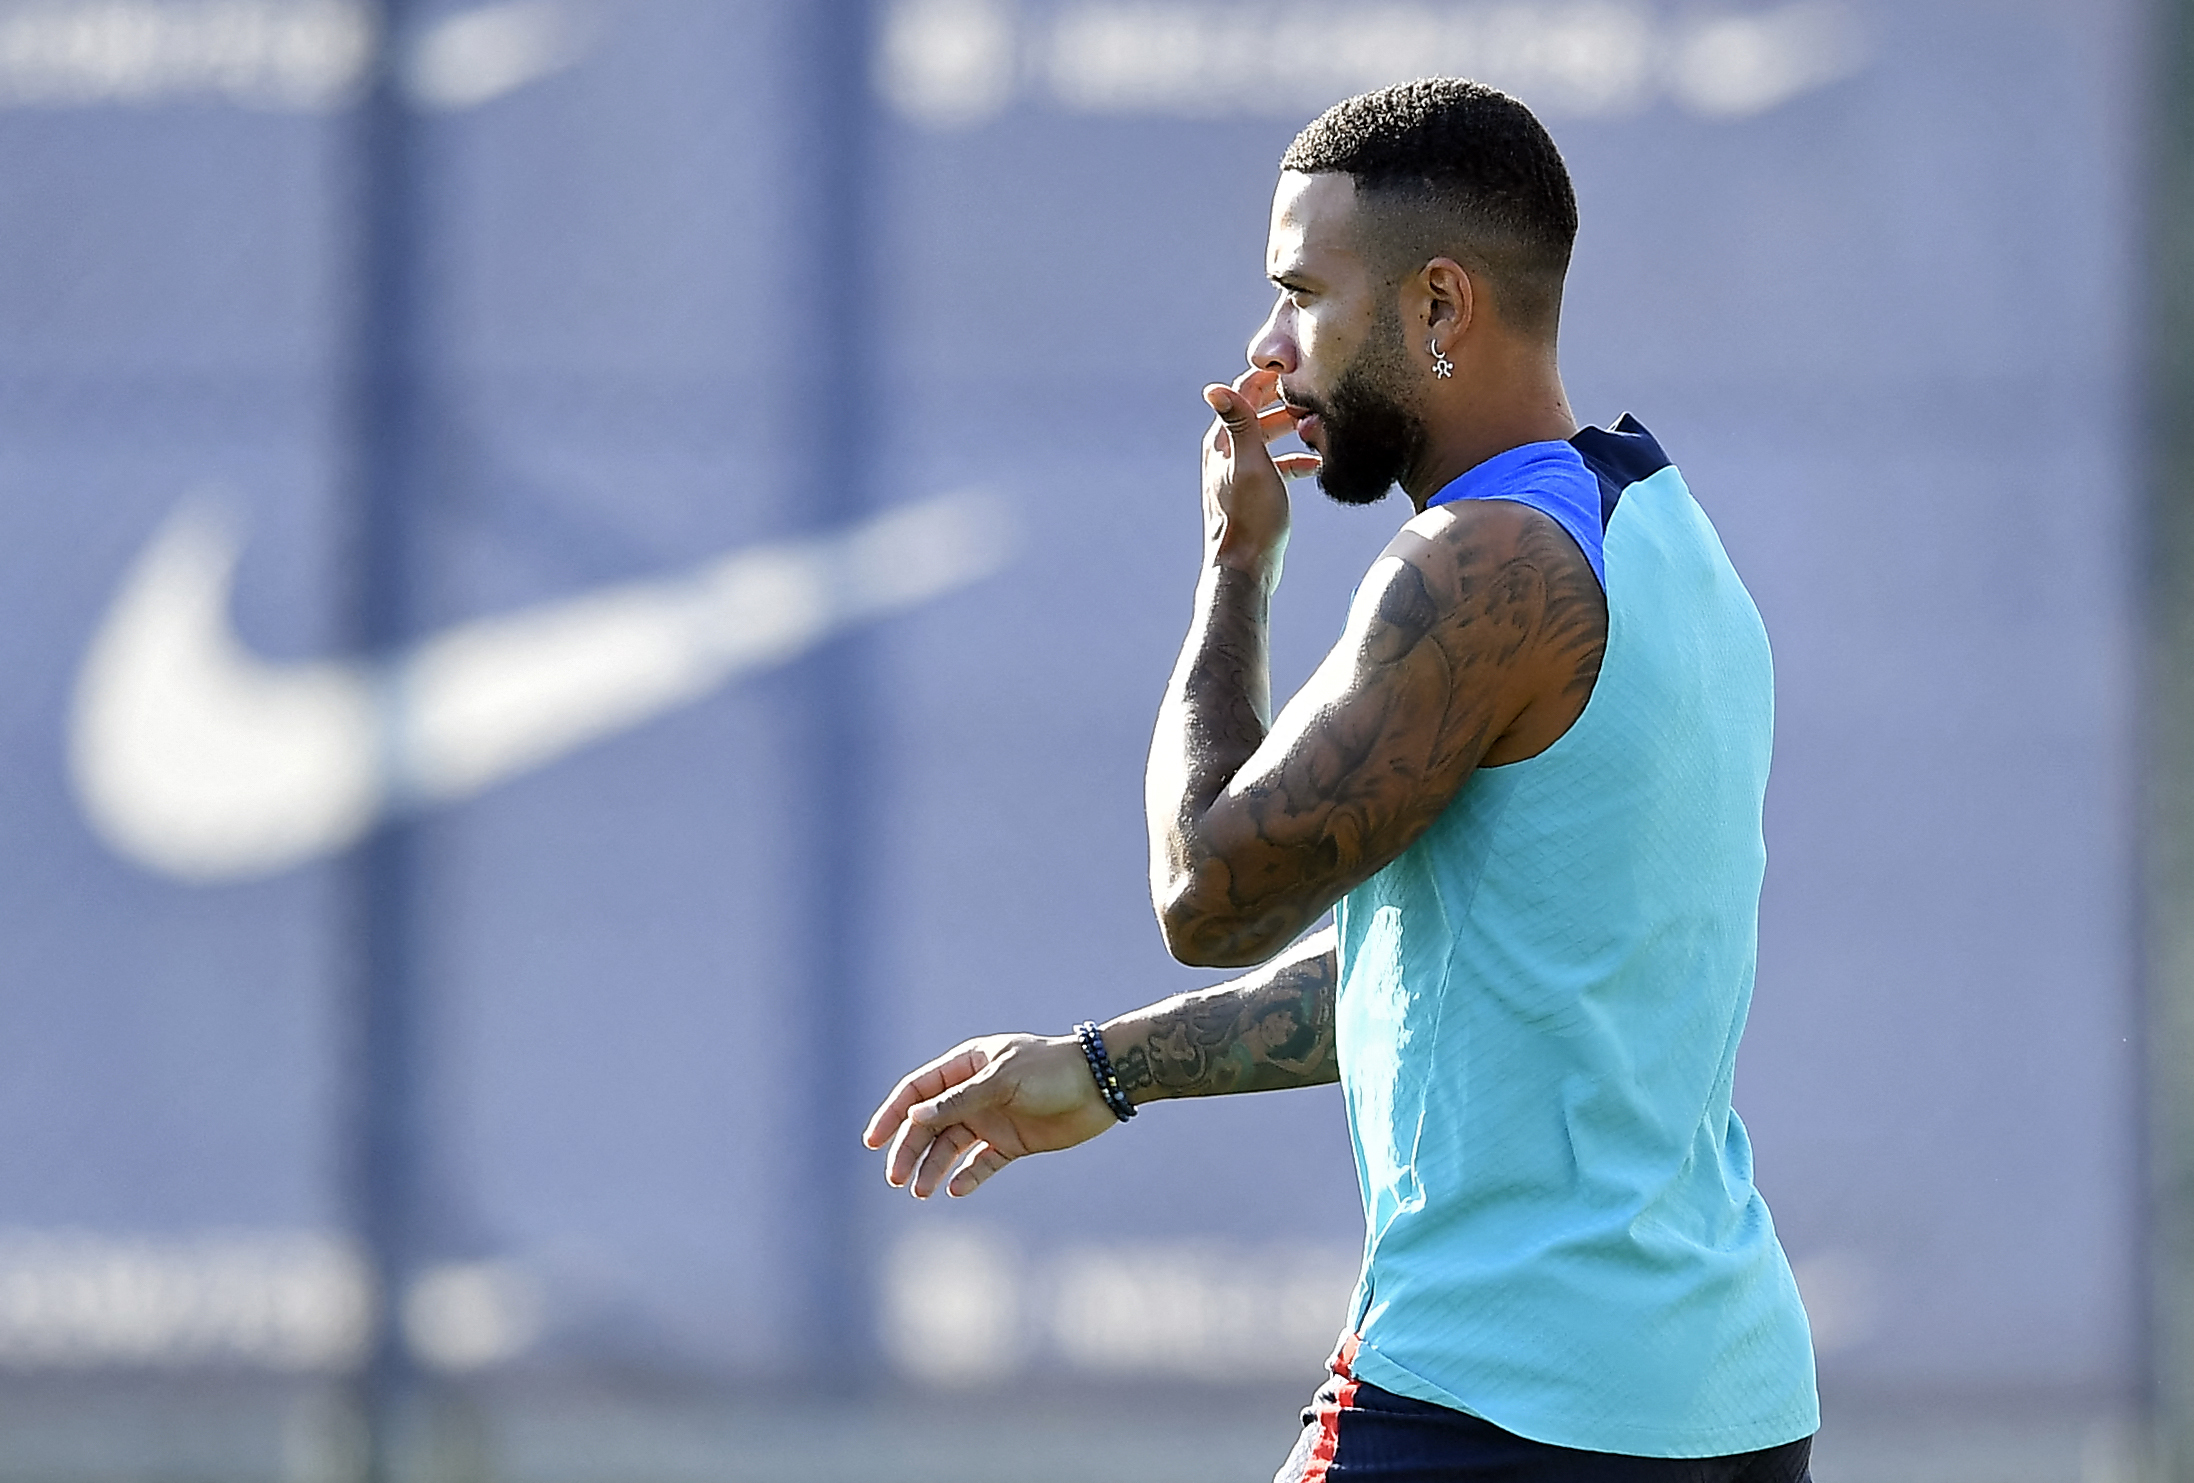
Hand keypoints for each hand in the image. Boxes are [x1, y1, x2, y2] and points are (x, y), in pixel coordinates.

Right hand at [861, 1034, 1119, 1197]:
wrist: (1102, 1085)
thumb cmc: (1051, 1071)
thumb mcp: (1002, 1081)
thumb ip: (959, 1100)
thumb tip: (915, 1118)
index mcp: (966, 1066)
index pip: (917, 1091)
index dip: (892, 1114)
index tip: (872, 1141)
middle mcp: (974, 1094)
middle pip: (929, 1125)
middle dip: (909, 1151)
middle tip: (896, 1179)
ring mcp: (992, 1119)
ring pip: (951, 1148)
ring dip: (933, 1168)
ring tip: (922, 1192)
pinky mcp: (1012, 1143)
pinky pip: (981, 1164)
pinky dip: (967, 1178)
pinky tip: (955, 1191)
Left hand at [1200, 367, 1319, 592]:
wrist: (1246, 568)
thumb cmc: (1250, 517)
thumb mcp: (1250, 464)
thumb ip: (1238, 424)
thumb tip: (1213, 387)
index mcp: (1223, 441)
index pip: (1245, 393)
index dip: (1270, 375)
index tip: (1300, 364)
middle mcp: (1228, 452)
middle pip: (1259, 412)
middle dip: (1287, 401)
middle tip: (1318, 394)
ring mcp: (1241, 471)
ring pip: (1270, 438)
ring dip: (1294, 429)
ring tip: (1321, 426)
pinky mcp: (1255, 490)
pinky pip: (1277, 464)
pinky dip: (1296, 460)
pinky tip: (1316, 464)